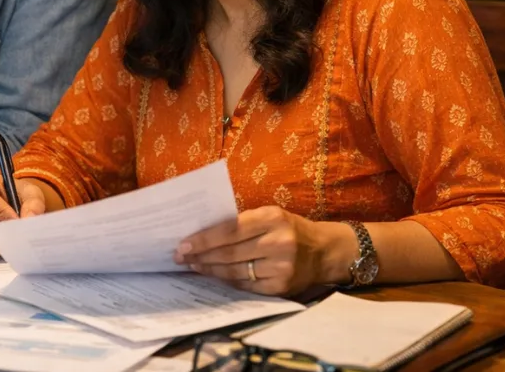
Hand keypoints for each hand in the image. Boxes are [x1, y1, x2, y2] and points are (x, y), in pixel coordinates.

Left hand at [173, 206, 353, 295]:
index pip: (229, 230)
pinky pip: (245, 285)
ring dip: (209, 270)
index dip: (204, 238)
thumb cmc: (289, 229)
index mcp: (272, 218)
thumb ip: (241, 222)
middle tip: (180, 257)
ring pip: (235, 271)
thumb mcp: (270, 216)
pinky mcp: (281, 287)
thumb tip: (201, 232)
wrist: (324, 252)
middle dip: (201, 256)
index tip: (183, 243)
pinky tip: (213, 276)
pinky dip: (227, 281)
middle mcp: (278, 243)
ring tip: (192, 266)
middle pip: (229, 253)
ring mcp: (281, 268)